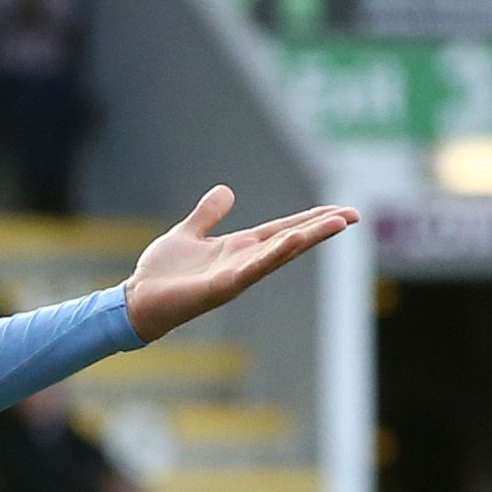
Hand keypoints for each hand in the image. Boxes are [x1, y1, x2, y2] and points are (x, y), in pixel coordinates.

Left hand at [121, 186, 360, 341]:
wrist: (137, 301)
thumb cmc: (161, 274)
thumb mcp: (187, 234)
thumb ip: (208, 214)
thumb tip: (226, 190)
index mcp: (239, 248)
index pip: (283, 229)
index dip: (311, 219)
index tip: (342, 209)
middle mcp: (244, 262)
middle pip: (290, 240)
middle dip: (321, 228)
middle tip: (354, 215)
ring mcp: (236, 276)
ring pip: (279, 254)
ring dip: (308, 238)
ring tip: (335, 223)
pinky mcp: (222, 287)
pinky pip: (254, 269)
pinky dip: (274, 255)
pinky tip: (294, 241)